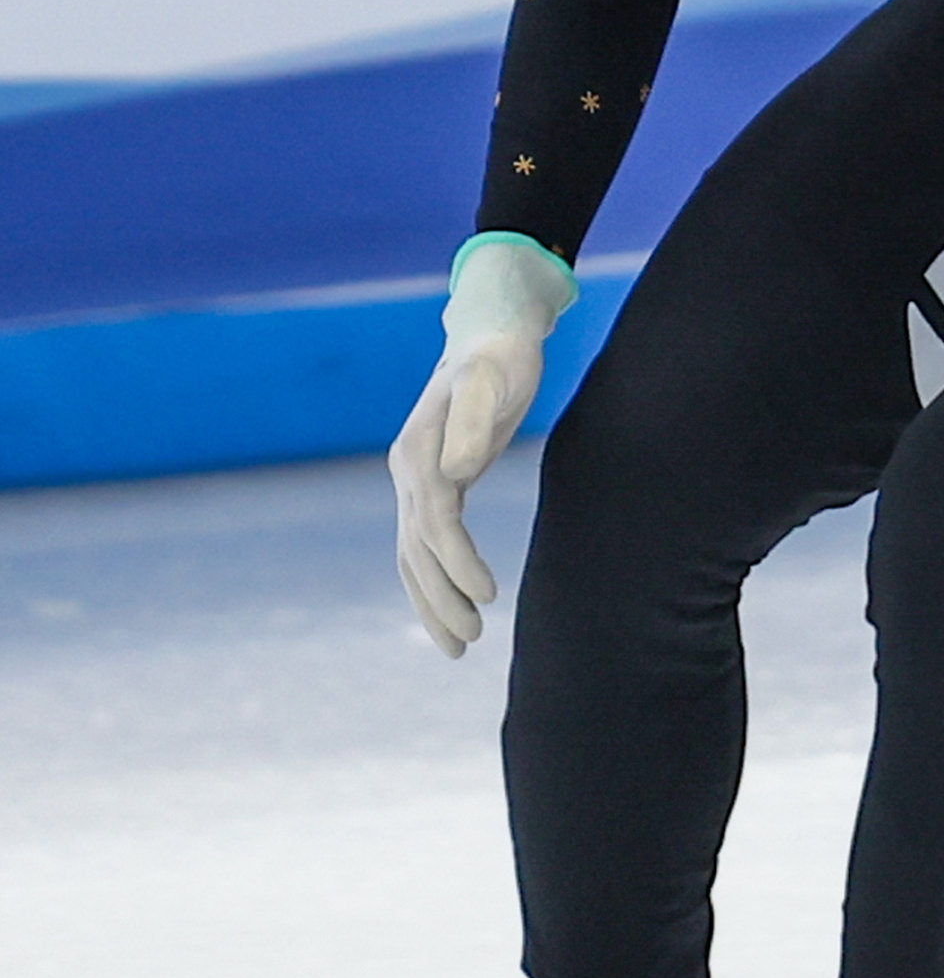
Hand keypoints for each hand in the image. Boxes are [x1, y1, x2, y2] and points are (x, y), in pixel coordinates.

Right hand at [389, 234, 576, 656]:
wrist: (489, 331)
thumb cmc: (499, 354)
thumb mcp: (495, 378)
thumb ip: (476, 420)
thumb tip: (458, 471)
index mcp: (418, 452)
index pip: (435, 522)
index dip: (457, 561)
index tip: (487, 595)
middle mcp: (410, 471)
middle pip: (416, 550)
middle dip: (438, 600)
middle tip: (468, 645)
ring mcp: (418, 479)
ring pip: (414, 554)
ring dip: (431, 601)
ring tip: (459, 646)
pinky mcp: (436, 481)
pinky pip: (428, 541)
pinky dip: (435, 576)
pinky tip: (453, 604)